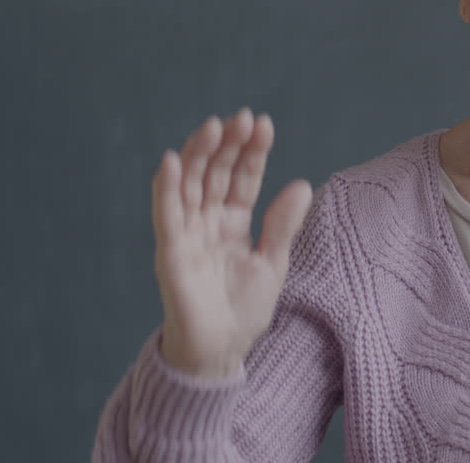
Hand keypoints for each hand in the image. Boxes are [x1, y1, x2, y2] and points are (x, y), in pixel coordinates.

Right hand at [151, 107, 312, 378]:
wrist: (220, 352)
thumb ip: (282, 225)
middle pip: (216, 173)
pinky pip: (166, 215)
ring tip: (212, 126)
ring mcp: (187, 234)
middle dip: (228, 144)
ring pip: (190, 185)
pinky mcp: (170, 252)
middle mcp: (208, 222)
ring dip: (199, 154)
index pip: (242, 177)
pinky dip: (167, 188)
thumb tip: (303, 183)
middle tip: (242, 117)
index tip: (264, 124)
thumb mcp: (272, 262)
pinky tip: (173, 161)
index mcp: (234, 222)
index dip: (252, 152)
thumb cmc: (243, 310)